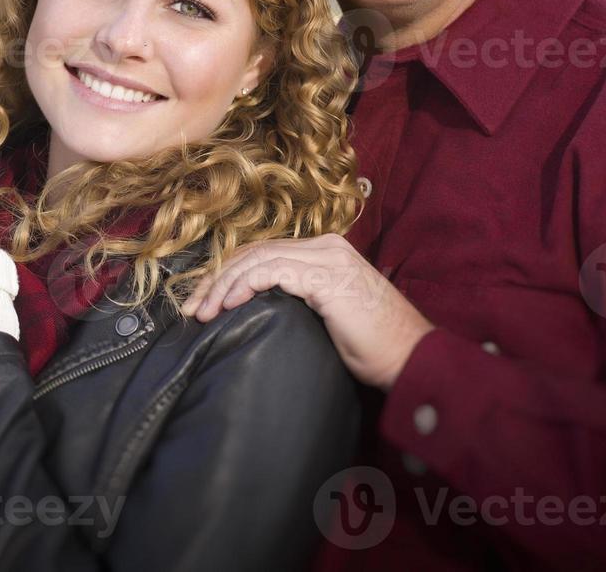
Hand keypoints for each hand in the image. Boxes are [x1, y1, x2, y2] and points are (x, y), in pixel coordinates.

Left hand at [179, 233, 434, 389]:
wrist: (412, 359)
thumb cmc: (375, 348)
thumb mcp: (329, 316)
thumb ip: (300, 300)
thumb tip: (256, 308)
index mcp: (325, 252)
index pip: (264, 253)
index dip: (229, 274)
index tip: (204, 303)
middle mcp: (326, 247)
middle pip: (255, 251)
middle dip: (218, 278)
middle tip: (193, 308)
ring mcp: (327, 259)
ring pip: (257, 258)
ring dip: (223, 284)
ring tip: (203, 311)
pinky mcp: (326, 277)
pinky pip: (272, 271)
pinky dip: (244, 284)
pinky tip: (228, 304)